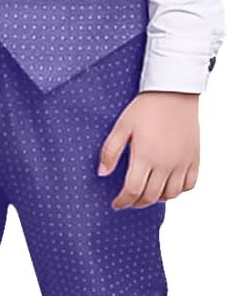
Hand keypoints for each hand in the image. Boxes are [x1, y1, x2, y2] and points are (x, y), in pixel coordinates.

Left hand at [97, 90, 199, 207]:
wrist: (174, 91)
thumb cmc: (146, 107)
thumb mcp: (122, 126)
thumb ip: (110, 151)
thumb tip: (102, 173)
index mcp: (145, 157)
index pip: (132, 191)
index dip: (122, 201)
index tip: (116, 203)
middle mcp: (165, 164)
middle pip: (150, 196)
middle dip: (137, 202)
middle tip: (129, 200)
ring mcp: (182, 163)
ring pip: (171, 194)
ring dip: (157, 198)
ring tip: (147, 193)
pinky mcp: (194, 158)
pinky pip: (189, 185)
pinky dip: (178, 190)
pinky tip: (169, 185)